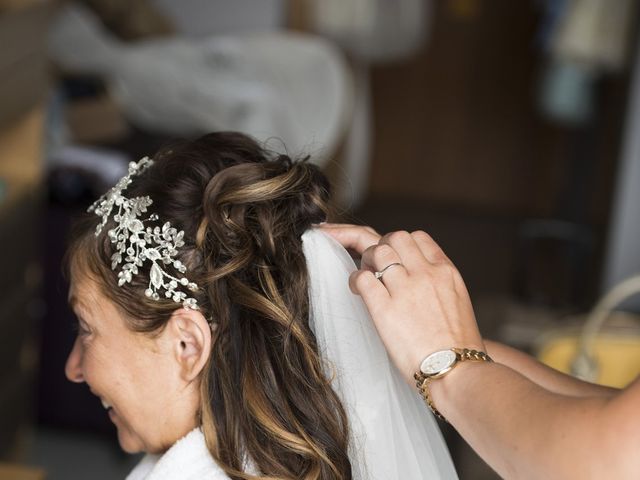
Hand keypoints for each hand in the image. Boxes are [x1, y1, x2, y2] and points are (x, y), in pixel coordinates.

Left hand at [320, 223, 483, 382]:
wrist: (458, 371)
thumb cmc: (458, 347)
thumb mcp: (457, 303)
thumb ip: (437, 285)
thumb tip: (416, 280)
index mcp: (446, 272)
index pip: (419, 238)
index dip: (401, 244)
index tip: (393, 257)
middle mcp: (426, 274)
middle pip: (396, 237)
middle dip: (381, 246)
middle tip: (373, 264)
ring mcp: (406, 289)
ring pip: (377, 252)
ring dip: (365, 260)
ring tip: (364, 275)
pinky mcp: (385, 309)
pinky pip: (363, 278)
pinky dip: (355, 280)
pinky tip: (355, 290)